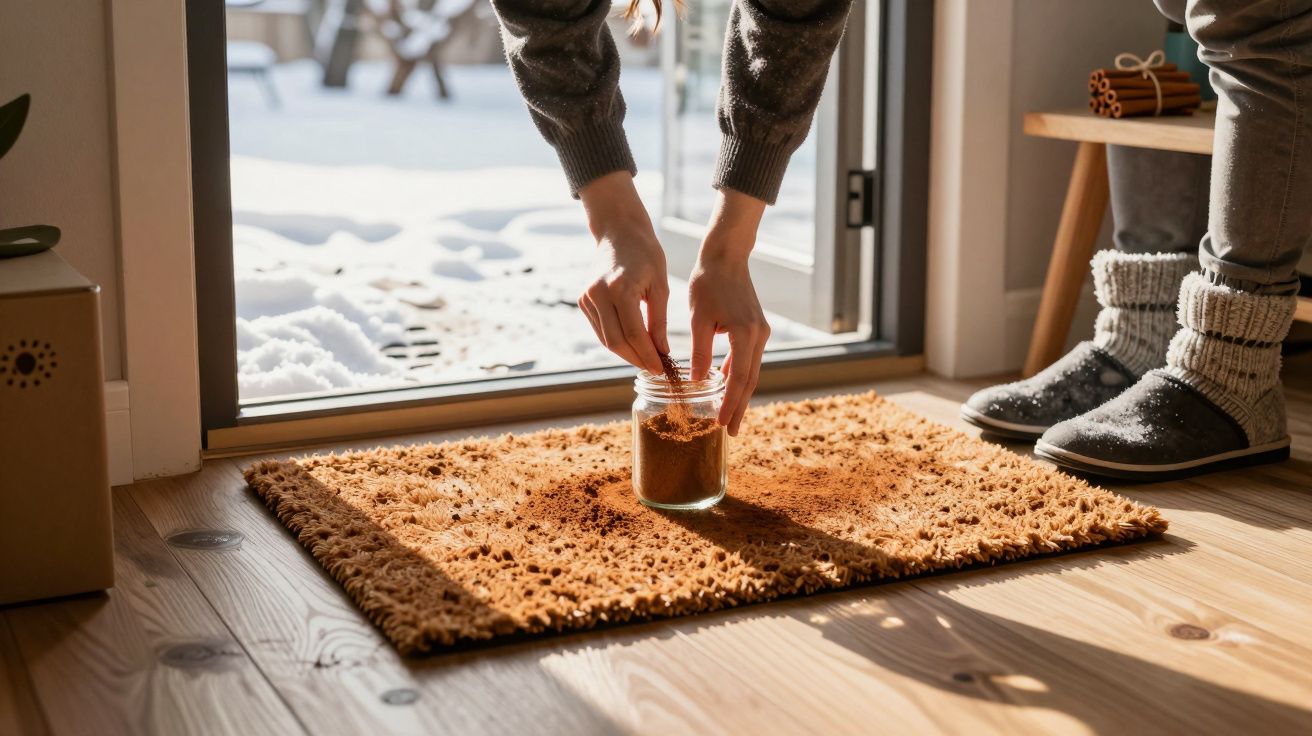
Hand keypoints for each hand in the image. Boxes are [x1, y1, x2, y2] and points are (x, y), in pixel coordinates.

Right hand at [577, 172, 669, 374]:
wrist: (618, 230)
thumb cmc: (646, 254)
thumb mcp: (660, 286)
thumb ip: (659, 321)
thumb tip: (662, 352)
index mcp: (620, 288)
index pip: (634, 334)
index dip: (648, 355)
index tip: (662, 369)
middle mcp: (598, 294)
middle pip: (616, 341)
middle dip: (636, 359)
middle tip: (655, 368)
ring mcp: (587, 297)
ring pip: (606, 339)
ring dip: (626, 353)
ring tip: (646, 359)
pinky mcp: (583, 299)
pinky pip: (600, 328)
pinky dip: (616, 340)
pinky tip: (632, 344)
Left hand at [688, 190, 770, 435]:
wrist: (727, 256)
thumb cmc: (709, 283)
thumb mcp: (698, 318)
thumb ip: (700, 351)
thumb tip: (699, 381)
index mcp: (746, 334)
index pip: (738, 378)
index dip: (730, 404)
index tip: (722, 424)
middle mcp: (759, 336)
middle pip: (750, 380)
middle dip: (740, 406)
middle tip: (731, 432)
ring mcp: (760, 332)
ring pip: (751, 371)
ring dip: (740, 394)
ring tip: (730, 416)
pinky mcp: (755, 328)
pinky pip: (749, 359)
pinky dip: (739, 375)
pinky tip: (727, 387)